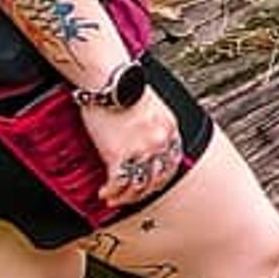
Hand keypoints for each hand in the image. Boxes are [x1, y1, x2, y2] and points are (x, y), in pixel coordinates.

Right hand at [79, 89, 184, 211]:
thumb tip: (144, 135)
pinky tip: (105, 192)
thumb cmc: (124, 85)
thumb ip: (153, 124)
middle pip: (158, 179)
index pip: (173, 162)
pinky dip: (111, 192)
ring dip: (127, 197)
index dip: (162, 177)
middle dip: (145, 191)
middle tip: (133, 196)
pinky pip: (118, 184)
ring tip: (115, 198)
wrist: (110, 79)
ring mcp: (141, 151)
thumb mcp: (151, 105)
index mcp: (170, 129)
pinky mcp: (119, 155)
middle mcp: (160, 142)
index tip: (152, 183)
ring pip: (139, 186)